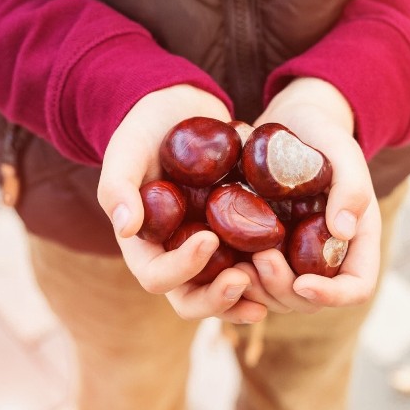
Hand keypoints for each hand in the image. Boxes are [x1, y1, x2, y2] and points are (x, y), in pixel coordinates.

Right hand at [97, 84, 266, 323]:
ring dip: (245, 299)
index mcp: (146, 246)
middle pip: (192, 300)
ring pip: (225, 293)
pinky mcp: (237, 238)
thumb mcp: (127, 148)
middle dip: (217, 299)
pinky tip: (292, 269)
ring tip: (270, 289)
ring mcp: (210, 251)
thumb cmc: (146, 128)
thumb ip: (117, 186)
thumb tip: (125, 228)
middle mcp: (176, 257)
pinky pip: (252, 266)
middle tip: (243, 280)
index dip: (181, 268)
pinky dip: (268, 274)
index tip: (208, 238)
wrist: (181, 109)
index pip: (157, 276)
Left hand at [242, 78, 380, 313]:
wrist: (290, 121)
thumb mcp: (342, 151)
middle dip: (284, 289)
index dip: (332, 296)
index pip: (356, 287)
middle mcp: (325, 258)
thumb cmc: (323, 132)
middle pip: (310, 300)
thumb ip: (351, 186)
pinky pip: (252, 279)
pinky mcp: (264, 248)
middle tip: (259, 259)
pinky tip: (219, 263)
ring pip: (277, 297)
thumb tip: (343, 231)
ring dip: (257, 290)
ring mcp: (293, 257)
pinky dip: (237, 279)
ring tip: (236, 265)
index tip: (303, 283)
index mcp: (355, 240)